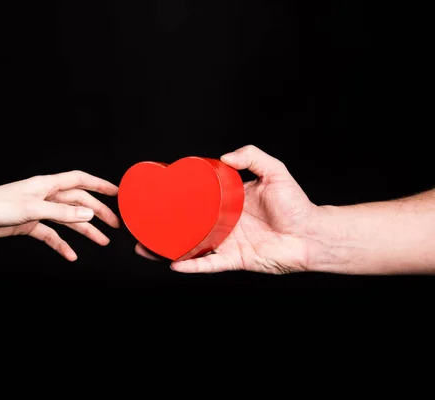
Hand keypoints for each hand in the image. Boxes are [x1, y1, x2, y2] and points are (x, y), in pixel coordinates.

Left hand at [0, 170, 119, 260]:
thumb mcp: (33, 209)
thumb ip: (62, 212)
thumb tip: (89, 213)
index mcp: (46, 185)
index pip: (80, 180)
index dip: (100, 185)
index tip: (118, 193)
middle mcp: (44, 196)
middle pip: (78, 202)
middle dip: (98, 212)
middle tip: (115, 225)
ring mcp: (37, 211)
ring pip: (68, 220)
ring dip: (85, 230)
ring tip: (101, 242)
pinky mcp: (28, 225)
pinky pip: (51, 235)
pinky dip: (62, 244)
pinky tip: (70, 255)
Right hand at [135, 145, 318, 273]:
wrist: (313, 234)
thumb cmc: (297, 204)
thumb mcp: (275, 172)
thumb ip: (253, 156)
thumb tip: (223, 158)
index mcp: (226, 204)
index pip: (195, 200)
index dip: (176, 198)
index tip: (157, 193)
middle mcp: (222, 224)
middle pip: (185, 225)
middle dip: (161, 226)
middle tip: (140, 220)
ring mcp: (226, 243)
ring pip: (190, 247)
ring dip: (167, 248)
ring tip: (146, 246)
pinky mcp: (234, 260)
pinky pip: (209, 264)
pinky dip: (192, 266)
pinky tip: (175, 263)